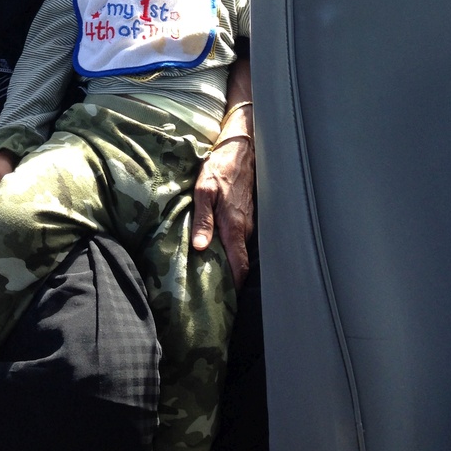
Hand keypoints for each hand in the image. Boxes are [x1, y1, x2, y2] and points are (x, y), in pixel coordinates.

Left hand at [191, 133, 254, 288]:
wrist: (240, 150)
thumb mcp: (204, 191)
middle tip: (211, 292)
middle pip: (241, 263)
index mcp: (234, 226)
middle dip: (229, 279)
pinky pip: (240, 240)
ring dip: (229, 263)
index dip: (234, 285)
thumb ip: (203, 220)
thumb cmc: (219, 169)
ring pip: (240, 251)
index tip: (223, 300)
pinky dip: (231, 249)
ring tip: (210, 274)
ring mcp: (249, 223)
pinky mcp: (247, 216)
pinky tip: (216, 251)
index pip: (240, 266)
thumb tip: (201, 248)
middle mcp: (245, 229)